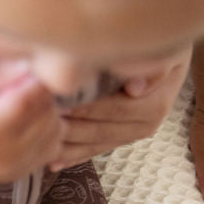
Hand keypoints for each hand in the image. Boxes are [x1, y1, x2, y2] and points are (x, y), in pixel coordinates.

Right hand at [0, 61, 64, 182]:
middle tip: (23, 81)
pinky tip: (24, 120)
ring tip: (22, 101)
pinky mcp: (18, 174)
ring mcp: (13, 169)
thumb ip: (2, 73)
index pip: (33, 99)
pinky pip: (51, 148)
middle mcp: (4, 156)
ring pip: (57, 133)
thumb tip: (39, 61)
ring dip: (48, 113)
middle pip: (49, 116)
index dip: (38, 77)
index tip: (32, 64)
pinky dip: (46, 131)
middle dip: (43, 95)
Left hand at [52, 52, 190, 168]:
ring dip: (67, 146)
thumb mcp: (164, 47)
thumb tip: (135, 89)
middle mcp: (147, 123)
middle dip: (70, 129)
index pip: (117, 109)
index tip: (58, 104)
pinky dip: (74, 155)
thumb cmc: (159, 41)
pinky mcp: (122, 137)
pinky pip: (96, 149)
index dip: (87, 108)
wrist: (165, 49)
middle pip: (102, 131)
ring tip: (39, 145)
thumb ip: (155, 66)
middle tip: (38, 124)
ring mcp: (134, 133)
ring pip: (95, 144)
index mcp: (156, 102)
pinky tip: (52, 161)